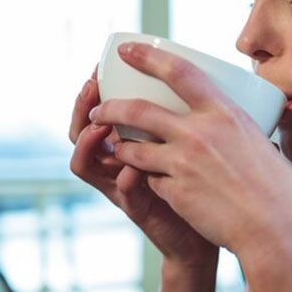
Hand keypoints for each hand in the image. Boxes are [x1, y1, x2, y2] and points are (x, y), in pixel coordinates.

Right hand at [68, 66, 216, 264]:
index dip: (94, 88)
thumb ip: (181, 114)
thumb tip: (194, 71)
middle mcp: (116, 162)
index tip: (98, 64)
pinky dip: (125, 179)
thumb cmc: (201, 181)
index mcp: (127, 141)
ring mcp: (121, 186)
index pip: (99, 110)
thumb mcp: (188, 140)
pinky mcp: (137, 209)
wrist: (210, 227)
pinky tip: (131, 169)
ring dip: (89, 141)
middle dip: (81, 107)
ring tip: (99, 124)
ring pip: (86, 163)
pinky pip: (122, 193)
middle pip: (81, 132)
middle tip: (90, 86)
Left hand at [88, 42, 291, 263]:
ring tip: (117, 148)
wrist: (279, 228)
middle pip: (139, 111)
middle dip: (111, 108)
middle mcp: (199, 133)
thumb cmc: (282, 190)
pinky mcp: (176, 193)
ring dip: (122, 148)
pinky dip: (149, 180)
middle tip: (100, 110)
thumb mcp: (261, 144)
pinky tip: (154, 184)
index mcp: (225, 113)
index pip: (180, 72)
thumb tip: (237, 127)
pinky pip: (150, 180)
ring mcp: (183, 164)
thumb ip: (239, 132)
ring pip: (134, 148)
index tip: (127, 50)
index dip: (149, 57)